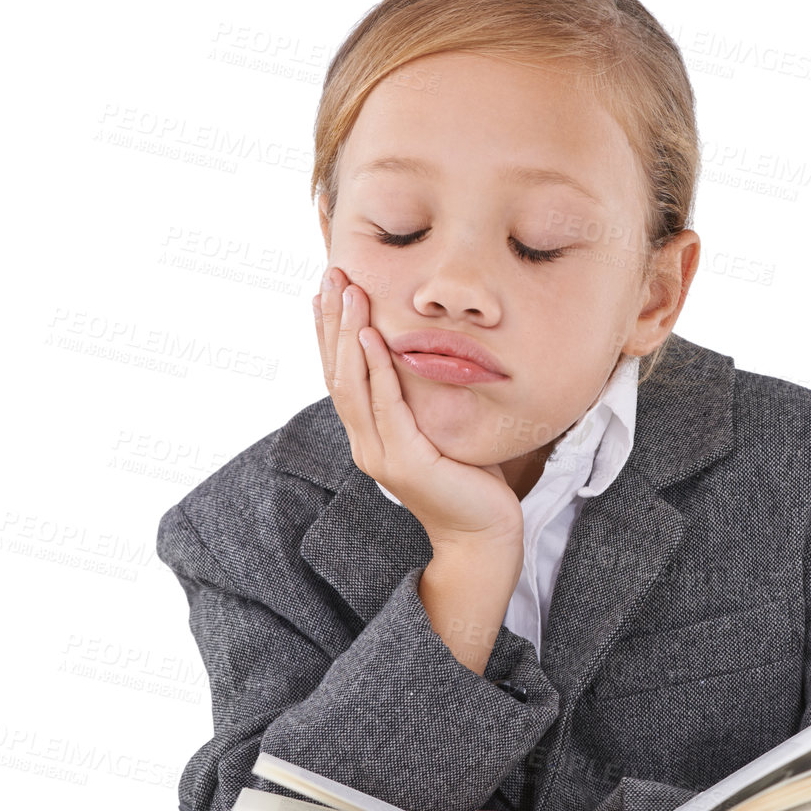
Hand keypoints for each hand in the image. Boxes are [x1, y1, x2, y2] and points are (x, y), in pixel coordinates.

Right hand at [315, 266, 524, 546]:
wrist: (484, 535)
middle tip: (331, 275)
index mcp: (370, 436)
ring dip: (348, 333)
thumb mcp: (442, 426)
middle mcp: (366, 445)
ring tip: (348, 292)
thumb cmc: (472, 481)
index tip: (326, 290)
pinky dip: (375, 369)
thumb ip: (425, 396)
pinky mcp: (404, 462)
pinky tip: (369, 337)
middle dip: (333, 321)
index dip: (330, 332)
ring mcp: (380, 455)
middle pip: (337, 373)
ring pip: (352, 384)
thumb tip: (427, 351)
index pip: (341, 375)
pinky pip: (385, 406)